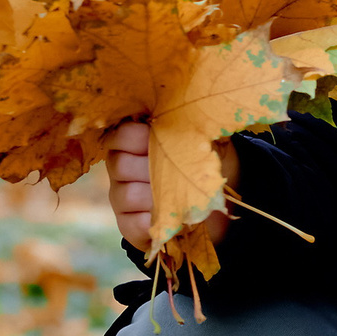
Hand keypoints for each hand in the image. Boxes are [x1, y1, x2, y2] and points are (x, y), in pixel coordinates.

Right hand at [106, 120, 234, 255]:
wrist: (217, 200)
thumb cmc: (207, 161)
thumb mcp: (205, 139)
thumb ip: (190, 125)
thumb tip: (186, 110)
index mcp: (132, 143)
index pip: (119, 135)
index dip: (138, 137)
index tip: (163, 138)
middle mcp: (120, 169)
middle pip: (119, 165)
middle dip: (151, 168)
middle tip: (178, 170)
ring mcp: (121, 197)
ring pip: (126, 195)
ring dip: (156, 196)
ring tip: (181, 194)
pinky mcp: (129, 225)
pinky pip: (131, 224)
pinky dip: (153, 222)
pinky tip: (172, 219)